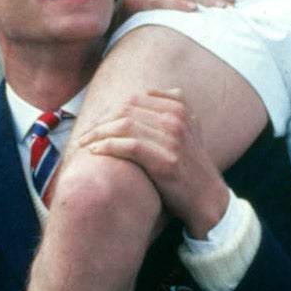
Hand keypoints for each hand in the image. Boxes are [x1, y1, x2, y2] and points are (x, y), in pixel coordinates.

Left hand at [76, 89, 228, 237]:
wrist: (207, 197)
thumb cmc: (190, 165)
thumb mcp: (189, 130)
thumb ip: (173, 108)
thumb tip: (148, 92)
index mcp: (179, 108)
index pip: (133, 99)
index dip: (109, 109)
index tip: (95, 122)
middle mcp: (177, 119)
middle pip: (126, 110)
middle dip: (100, 121)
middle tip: (84, 133)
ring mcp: (173, 139)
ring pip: (124, 126)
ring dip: (98, 133)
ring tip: (84, 143)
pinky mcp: (166, 160)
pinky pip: (129, 146)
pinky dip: (108, 146)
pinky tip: (94, 152)